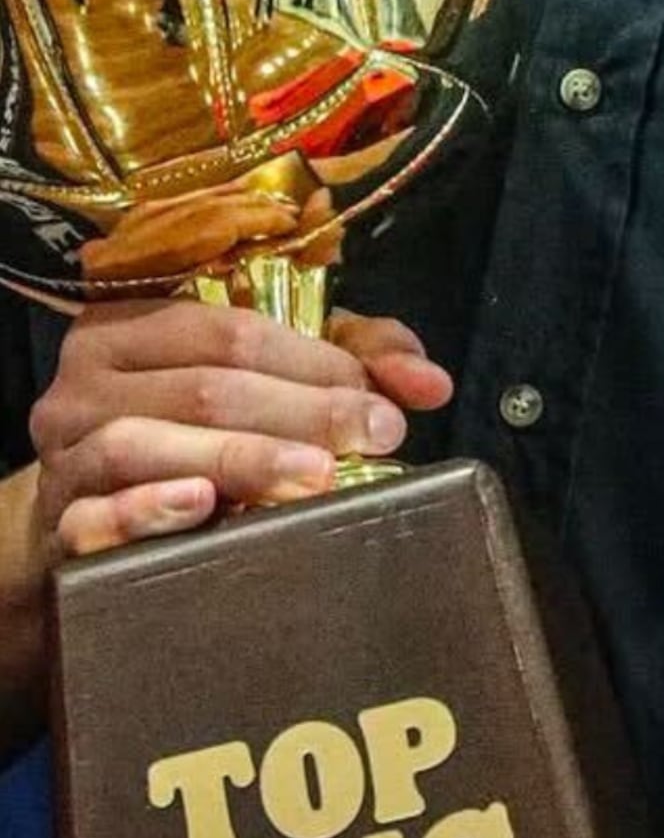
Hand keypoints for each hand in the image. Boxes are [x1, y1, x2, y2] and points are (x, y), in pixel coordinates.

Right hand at [29, 300, 449, 559]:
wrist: (96, 504)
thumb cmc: (198, 423)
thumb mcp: (275, 371)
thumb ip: (355, 358)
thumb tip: (431, 382)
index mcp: (137, 319)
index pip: (235, 330)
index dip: (317, 363)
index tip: (384, 402)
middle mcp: (91, 377)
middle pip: (207, 386)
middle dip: (302, 413)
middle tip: (372, 438)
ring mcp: (68, 449)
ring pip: (151, 441)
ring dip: (241, 458)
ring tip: (313, 475)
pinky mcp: (59, 518)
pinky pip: (94, 512)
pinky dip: (148, 509)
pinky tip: (201, 505)